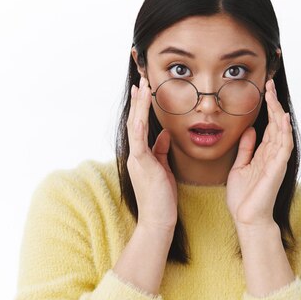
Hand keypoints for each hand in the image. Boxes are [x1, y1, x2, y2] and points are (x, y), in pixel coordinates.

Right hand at [126, 76, 177, 231]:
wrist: (157, 220)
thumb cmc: (162, 198)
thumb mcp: (163, 168)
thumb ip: (161, 150)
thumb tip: (165, 133)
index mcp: (141, 155)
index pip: (140, 125)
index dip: (141, 106)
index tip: (144, 88)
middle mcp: (135, 154)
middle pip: (135, 120)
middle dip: (138, 99)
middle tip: (141, 78)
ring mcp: (137, 159)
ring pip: (136, 126)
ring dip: (139, 106)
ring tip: (142, 87)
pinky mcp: (142, 165)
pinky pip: (139, 142)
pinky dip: (140, 125)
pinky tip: (141, 113)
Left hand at [226, 78, 293, 226]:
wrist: (246, 219)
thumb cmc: (243, 197)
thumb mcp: (240, 167)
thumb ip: (246, 149)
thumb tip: (250, 129)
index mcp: (263, 154)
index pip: (268, 125)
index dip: (266, 108)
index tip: (263, 90)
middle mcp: (273, 155)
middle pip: (276, 124)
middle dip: (273, 104)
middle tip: (268, 83)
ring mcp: (277, 162)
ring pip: (281, 132)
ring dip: (278, 112)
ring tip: (274, 94)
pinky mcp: (277, 169)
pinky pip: (284, 147)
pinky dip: (284, 132)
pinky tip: (282, 119)